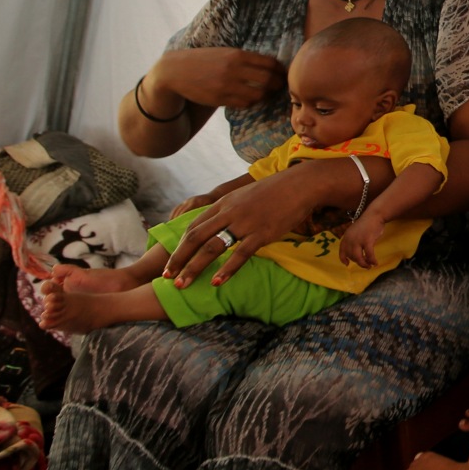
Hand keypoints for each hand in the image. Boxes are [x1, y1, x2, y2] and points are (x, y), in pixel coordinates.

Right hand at [144, 47, 286, 111]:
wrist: (175, 71)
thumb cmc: (203, 60)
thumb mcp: (224, 52)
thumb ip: (244, 58)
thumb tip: (269, 65)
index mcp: (237, 55)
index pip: (269, 63)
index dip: (280, 70)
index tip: (282, 73)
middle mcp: (233, 69)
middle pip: (268, 79)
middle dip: (278, 84)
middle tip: (280, 86)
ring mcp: (226, 85)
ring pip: (258, 94)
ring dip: (265, 96)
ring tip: (266, 94)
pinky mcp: (219, 98)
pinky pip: (244, 103)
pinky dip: (251, 102)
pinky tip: (250, 99)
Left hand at [161, 160, 353, 288]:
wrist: (301, 184)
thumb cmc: (275, 191)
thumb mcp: (245, 196)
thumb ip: (230, 210)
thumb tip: (220, 226)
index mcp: (224, 204)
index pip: (193, 227)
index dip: (179, 247)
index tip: (171, 263)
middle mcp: (229, 213)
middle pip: (195, 239)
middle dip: (178, 260)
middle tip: (167, 278)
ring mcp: (245, 223)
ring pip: (211, 248)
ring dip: (193, 268)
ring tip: (182, 285)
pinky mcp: (262, 233)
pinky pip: (240, 254)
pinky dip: (226, 269)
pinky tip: (216, 282)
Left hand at [338, 216, 383, 268]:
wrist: (374, 215)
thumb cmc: (366, 223)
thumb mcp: (354, 231)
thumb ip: (352, 240)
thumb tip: (355, 252)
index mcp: (346, 237)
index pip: (342, 250)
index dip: (343, 258)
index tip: (347, 264)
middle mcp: (350, 240)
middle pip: (351, 256)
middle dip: (358, 262)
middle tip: (364, 264)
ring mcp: (358, 240)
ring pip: (359, 258)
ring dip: (364, 264)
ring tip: (369, 266)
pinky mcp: (367, 241)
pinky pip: (369, 254)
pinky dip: (372, 260)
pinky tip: (375, 263)